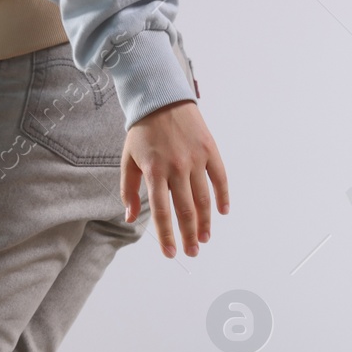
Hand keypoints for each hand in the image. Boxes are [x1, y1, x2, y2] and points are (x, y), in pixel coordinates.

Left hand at [121, 100, 229, 258]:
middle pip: (185, 210)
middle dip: (188, 236)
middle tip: (192, 252)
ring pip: (204, 199)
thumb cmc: (142, 132)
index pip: (161, 212)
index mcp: (154, 172)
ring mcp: (195, 159)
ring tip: (205, 238)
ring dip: (206, 222)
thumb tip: (129, 218)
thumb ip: (128, 190)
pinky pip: (220, 178)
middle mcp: (176, 168)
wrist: (162, 98)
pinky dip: (223, 196)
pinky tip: (222, 212)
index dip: (166, 236)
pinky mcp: (210, 150)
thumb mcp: (128, 160)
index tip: (170, 253)